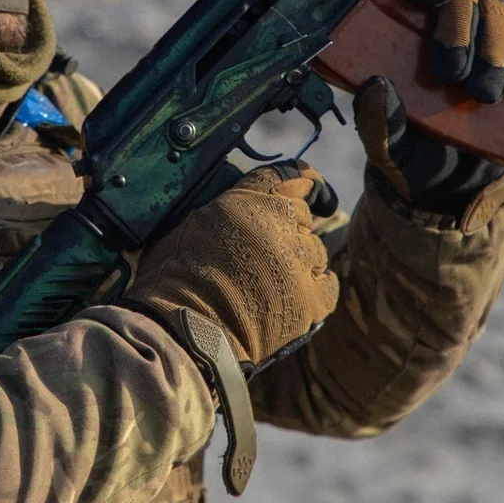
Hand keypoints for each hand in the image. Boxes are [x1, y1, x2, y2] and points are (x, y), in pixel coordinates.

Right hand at [126, 163, 338, 369]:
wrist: (186, 329)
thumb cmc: (174, 279)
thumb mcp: (191, 224)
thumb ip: (224, 210)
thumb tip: (235, 212)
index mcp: (248, 199)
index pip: (289, 174)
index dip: (305, 180)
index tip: (312, 189)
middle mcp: (279, 222)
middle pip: (301, 215)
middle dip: (290, 228)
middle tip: (268, 250)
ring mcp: (299, 261)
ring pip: (315, 250)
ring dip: (300, 260)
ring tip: (273, 282)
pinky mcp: (312, 299)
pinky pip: (328, 284)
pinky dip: (318, 287)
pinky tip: (300, 295)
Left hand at [357, 0, 503, 208]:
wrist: (456, 184)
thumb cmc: (411, 153)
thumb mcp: (387, 147)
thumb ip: (376, 122)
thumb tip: (375, 86)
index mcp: (398, 26)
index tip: (433, 29)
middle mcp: (442, 20)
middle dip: (461, 31)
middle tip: (454, 78)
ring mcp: (482, 34)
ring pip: (499, 10)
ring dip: (494, 51)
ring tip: (484, 97)